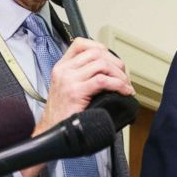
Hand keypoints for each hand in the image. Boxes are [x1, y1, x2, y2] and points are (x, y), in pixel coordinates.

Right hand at [22, 39, 133, 176]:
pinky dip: (119, 85)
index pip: (81, 44)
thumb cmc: (63, 114)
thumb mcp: (68, 89)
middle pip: (97, 53)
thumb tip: (109, 72)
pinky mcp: (76, 92)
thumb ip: (82, 77)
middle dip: (116, 64)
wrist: (51, 132)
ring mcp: (68, 80)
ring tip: (125, 86)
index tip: (112, 61)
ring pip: (102, 64)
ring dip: (120, 75)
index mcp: (62, 67)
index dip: (101, 48)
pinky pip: (103, 81)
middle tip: (124, 77)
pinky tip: (124, 92)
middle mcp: (64, 70)